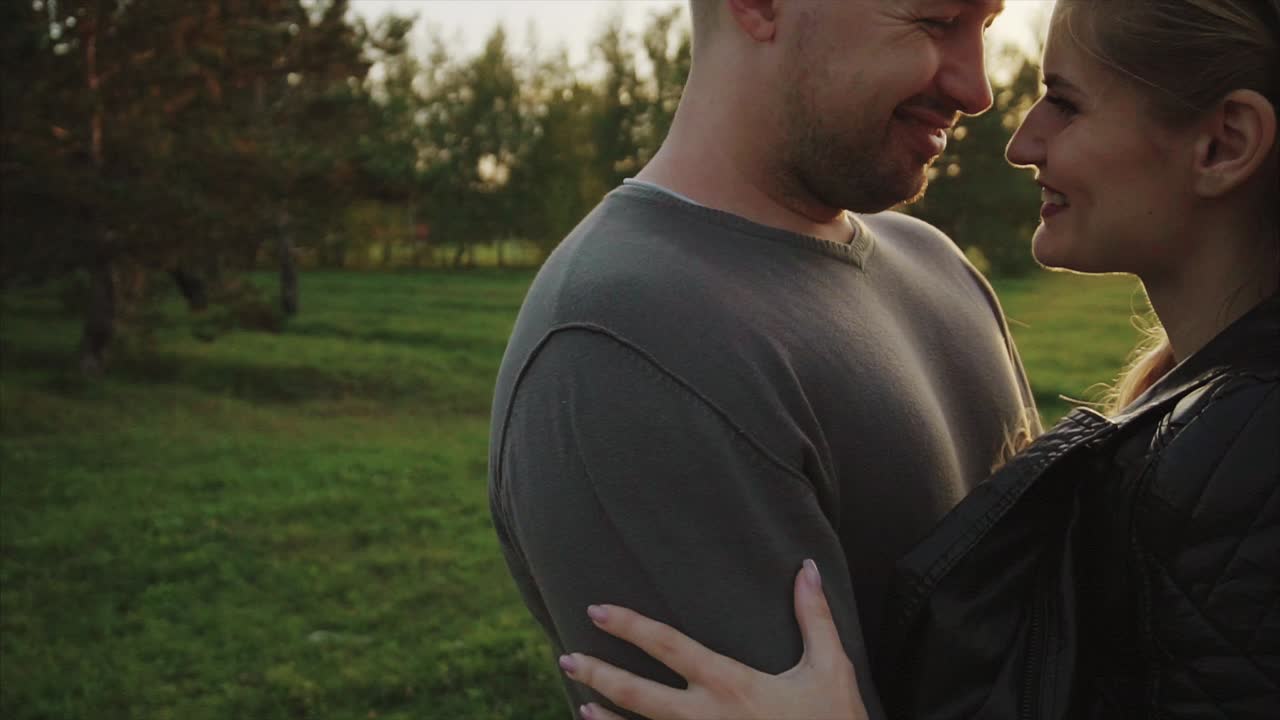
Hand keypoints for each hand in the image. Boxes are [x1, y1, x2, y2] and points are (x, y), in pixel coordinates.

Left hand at [558, 559, 867, 719]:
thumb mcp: (831, 669)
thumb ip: (813, 618)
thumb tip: (808, 568)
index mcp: (732, 685)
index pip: (670, 647)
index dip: (631, 627)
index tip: (598, 611)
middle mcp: (707, 717)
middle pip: (639, 694)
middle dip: (599, 673)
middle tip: (565, 657)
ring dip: (606, 718)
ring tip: (578, 699)